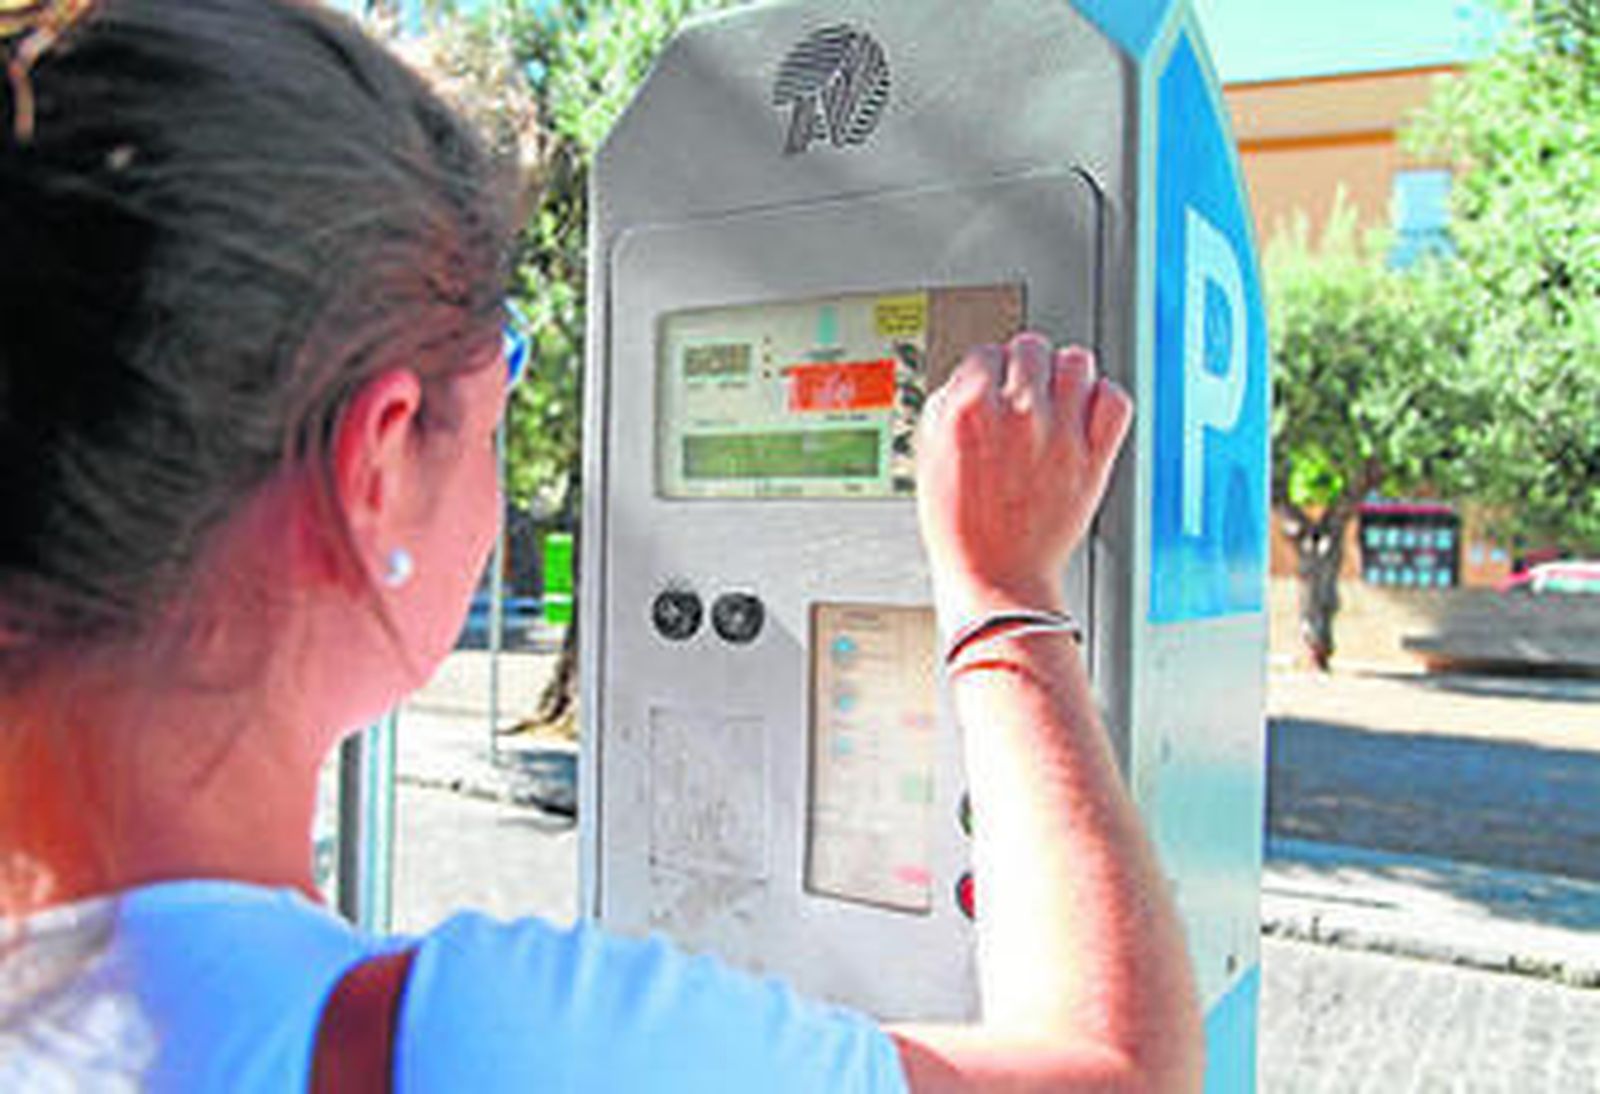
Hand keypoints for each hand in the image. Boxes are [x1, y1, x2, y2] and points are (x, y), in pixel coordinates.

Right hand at [915, 334, 1132, 617]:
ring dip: (1065, 374)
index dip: (986, 370)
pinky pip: (1114, 399)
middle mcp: (1017, 414)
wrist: (995, 579)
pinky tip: (1087, 411)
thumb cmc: (960, 531)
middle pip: (1031, 347)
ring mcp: (1060, 434)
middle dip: (1023, 366)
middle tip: (1023, 388)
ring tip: (1057, 395)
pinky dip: (1104, 398)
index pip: (984, 353)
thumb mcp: (927, 461)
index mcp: (968, 411)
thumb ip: (945, 410)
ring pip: (1077, 361)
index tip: (991, 384)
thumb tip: (965, 382)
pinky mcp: (1094, 457)